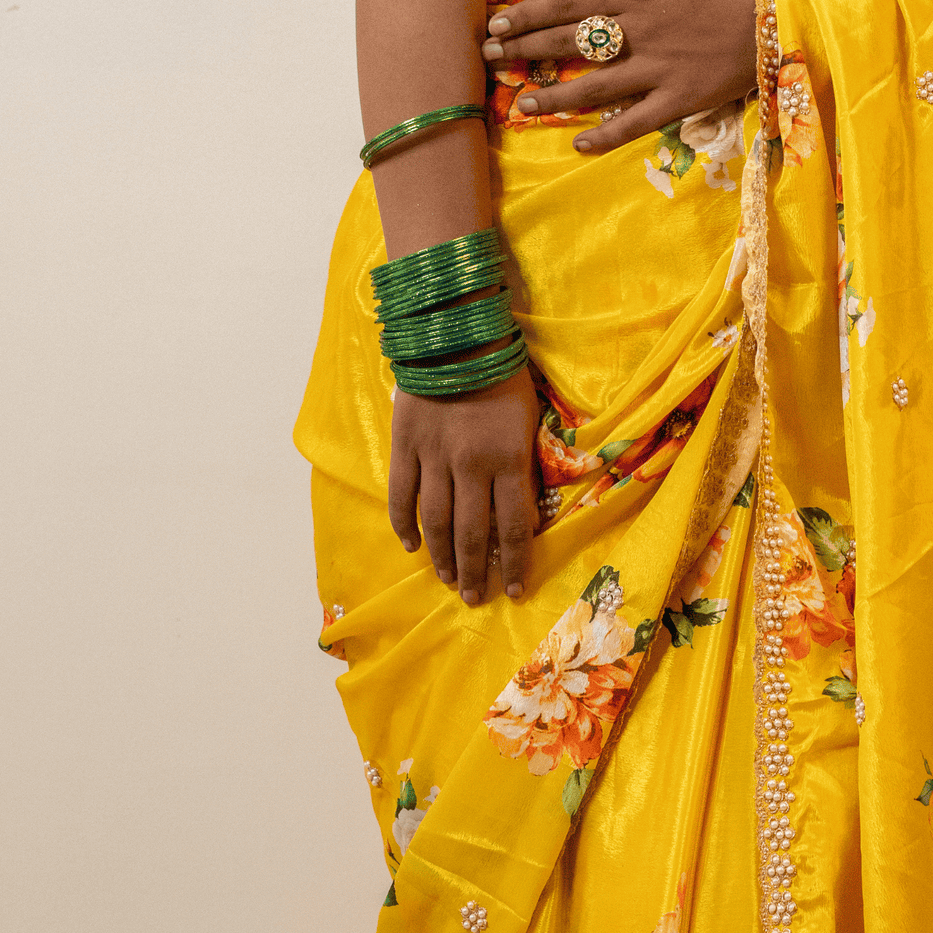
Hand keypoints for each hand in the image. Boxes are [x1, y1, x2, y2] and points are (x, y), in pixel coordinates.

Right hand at [389, 361, 540, 607]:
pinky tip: (411, 546)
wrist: (456, 334)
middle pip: (471, 534)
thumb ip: (524, 468)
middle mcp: (471, 466)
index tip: (514, 591)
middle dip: (476, 572)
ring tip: (450, 580)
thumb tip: (521, 516)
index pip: (512, 528)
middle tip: (476, 598)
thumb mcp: (530, 422)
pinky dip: (404, 525)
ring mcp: (433, 457)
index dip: (514, 565)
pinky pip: (402, 495)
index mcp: (508, 460)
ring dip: (443, 557)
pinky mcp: (405, 445)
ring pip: (435, 522)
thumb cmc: (504, 376)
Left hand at [483, 0, 761, 155]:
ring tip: (521, 104)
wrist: (784, 15)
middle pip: (570, 43)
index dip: (528, 14)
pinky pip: (636, 122)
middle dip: (525, 50)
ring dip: (554, 96)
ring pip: (594, 86)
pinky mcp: (679, 100)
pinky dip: (606, 135)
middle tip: (487, 60)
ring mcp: (657, 71)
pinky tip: (579, 144)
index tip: (496, 23)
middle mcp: (638, 34)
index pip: (568, 4)